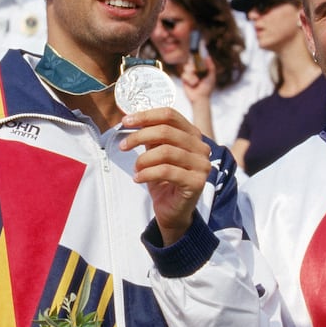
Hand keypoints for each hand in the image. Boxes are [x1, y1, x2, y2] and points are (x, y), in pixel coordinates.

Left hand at [118, 107, 211, 244]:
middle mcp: (201, 147)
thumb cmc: (164, 181)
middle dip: (139, 136)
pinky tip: (138, 178)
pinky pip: (166, 171)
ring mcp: (202, 165)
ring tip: (135, 168)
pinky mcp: (196, 182)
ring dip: (143, 160)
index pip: (170, 115)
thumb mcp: (156, 153)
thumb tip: (133, 120)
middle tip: (123, 145)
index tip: (127, 121)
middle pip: (166, 131)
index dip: (146, 116)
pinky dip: (147, 173)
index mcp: (193, 135)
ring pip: (166, 151)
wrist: (172, 211)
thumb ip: (151, 137)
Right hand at [180, 56, 215, 104]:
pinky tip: (192, 84)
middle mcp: (195, 71)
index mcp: (202, 69)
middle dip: (193, 64)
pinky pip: (184, 75)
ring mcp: (189, 74)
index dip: (196, 56)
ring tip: (196, 81)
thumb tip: (208, 57)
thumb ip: (211, 67)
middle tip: (196, 70)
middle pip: (190, 61)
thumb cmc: (207, 88)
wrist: (200, 98)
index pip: (198, 59)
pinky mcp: (184, 79)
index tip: (197, 54)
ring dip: (191, 74)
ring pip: (186, 67)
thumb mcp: (211, 76)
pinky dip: (189, 79)